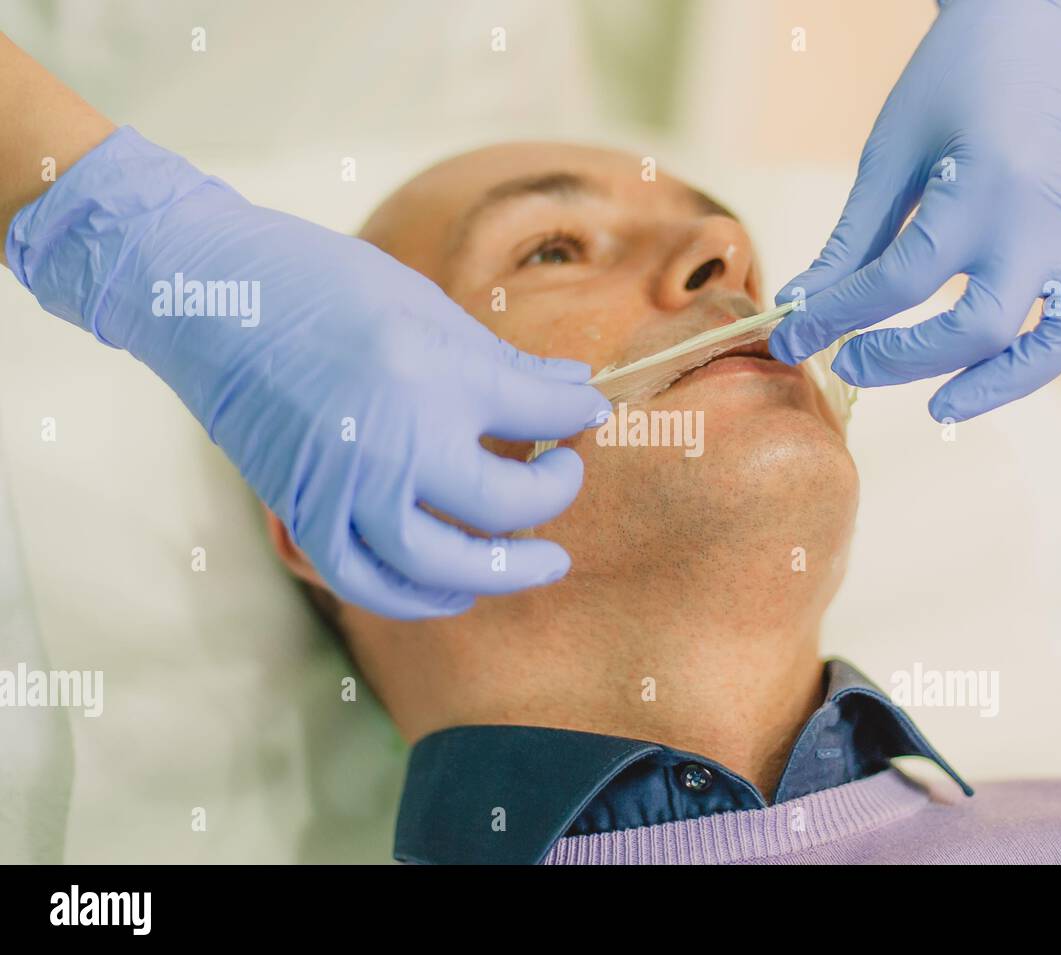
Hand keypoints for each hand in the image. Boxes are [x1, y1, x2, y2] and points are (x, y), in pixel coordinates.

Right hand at [6, 127, 609, 617]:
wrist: (211, 294)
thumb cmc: (324, 285)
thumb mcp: (427, 306)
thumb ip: (506, 361)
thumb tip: (579, 390)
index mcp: (435, 375)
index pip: (542, 412)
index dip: (577, 414)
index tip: (587, 413)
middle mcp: (396, 442)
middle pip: (505, 504)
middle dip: (553, 495)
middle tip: (567, 478)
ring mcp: (347, 487)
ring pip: (440, 564)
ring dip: (499, 571)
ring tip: (536, 563)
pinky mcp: (304, 512)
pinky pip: (368, 579)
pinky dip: (416, 597)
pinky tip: (454, 590)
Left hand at [768, 0, 1060, 420]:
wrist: (1022, 30)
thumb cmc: (947, 87)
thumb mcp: (888, 158)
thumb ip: (850, 243)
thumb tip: (799, 310)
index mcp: (974, 191)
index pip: (896, 283)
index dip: (835, 319)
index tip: (795, 339)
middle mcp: (1037, 219)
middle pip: (982, 329)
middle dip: (908, 362)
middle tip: (854, 368)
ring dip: (1009, 383)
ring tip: (944, 406)